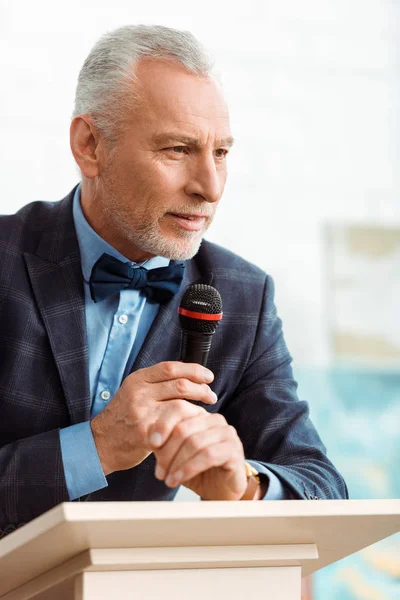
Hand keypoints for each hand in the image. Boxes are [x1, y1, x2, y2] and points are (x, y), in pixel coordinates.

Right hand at [90, 361, 216, 474]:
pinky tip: (193, 428)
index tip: (208, 376)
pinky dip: (188, 426)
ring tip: (205, 413)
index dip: (194, 370)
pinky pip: (175, 426)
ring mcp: (141, 413)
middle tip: (211, 396)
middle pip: (180, 384)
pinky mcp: (145, 433)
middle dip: (201, 389)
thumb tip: (189, 373)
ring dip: (198, 409)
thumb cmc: (123, 417)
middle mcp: (139, 393)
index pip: (171, 367)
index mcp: (138, 379)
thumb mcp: (134, 392)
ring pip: (180, 405)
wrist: (101, 443)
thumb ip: (156, 383)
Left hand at [148, 412, 247, 499]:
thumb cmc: (196, 471)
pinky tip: (178, 478)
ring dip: (177, 463)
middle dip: (167, 452)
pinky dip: (189, 468)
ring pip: (195, 442)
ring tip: (167, 479)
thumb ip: (163, 444)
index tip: (150, 444)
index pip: (179, 410)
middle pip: (184, 429)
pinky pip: (208, 455)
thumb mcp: (175, 456)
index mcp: (200, 415)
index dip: (163, 425)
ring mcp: (227, 434)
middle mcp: (215, 420)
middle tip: (159, 472)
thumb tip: (148, 437)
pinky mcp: (234, 450)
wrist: (219, 492)